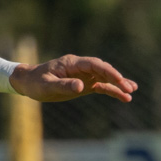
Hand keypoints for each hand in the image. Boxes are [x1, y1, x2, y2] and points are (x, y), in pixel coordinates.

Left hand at [13, 55, 137, 102]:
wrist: (28, 83)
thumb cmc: (36, 82)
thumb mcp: (47, 85)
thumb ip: (63, 85)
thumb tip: (81, 87)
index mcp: (72, 63)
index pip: (94, 65)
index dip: (108, 71)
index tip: (118, 79)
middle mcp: (81, 67)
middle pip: (103, 70)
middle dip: (117, 78)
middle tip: (128, 88)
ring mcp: (84, 76)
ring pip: (105, 78)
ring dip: (118, 84)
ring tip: (131, 91)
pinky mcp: (84, 85)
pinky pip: (101, 86)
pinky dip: (112, 91)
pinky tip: (124, 97)